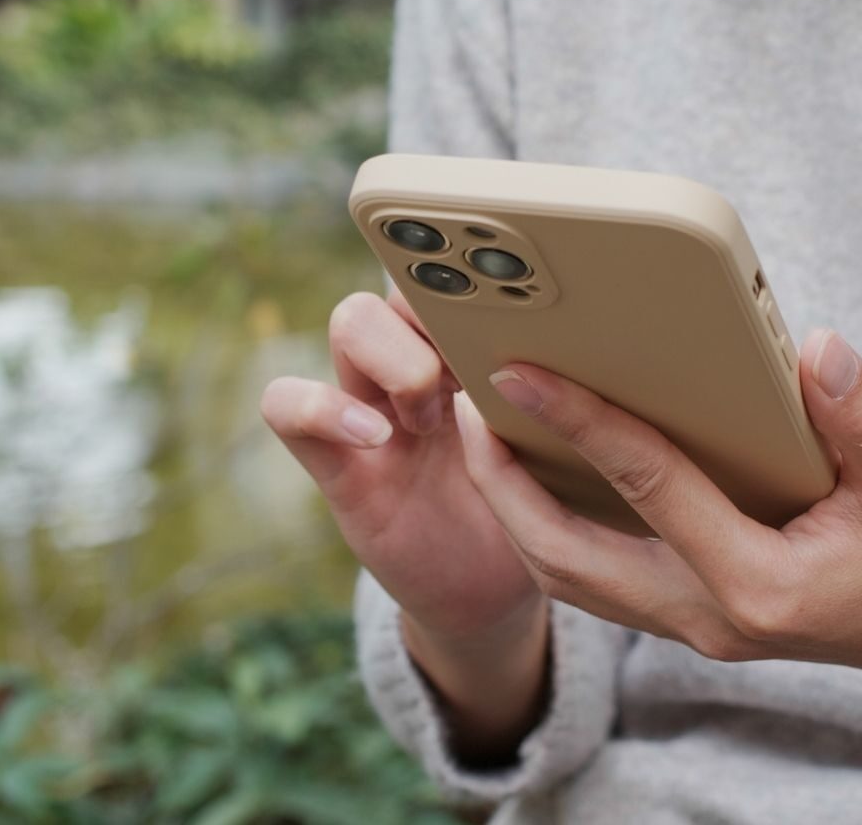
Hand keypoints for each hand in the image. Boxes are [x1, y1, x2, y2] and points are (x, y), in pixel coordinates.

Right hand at [260, 291, 541, 645]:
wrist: (493, 589)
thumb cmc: (535, 505)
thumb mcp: (555, 438)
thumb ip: (551, 389)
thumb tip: (574, 331)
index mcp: (468, 353)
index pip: (451, 273)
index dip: (467, 272)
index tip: (508, 308)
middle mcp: (414, 369)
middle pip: (405, 277)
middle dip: (435, 315)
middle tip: (473, 376)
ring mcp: (370, 411)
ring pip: (350, 321)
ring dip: (398, 359)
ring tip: (433, 418)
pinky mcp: (339, 468)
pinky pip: (288, 408)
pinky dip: (321, 407)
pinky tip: (378, 437)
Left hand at [454, 329, 861, 728]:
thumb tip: (815, 351)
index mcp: (760, 584)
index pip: (645, 486)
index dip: (577, 420)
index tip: (516, 370)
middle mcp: (713, 616)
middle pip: (569, 558)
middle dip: (503, 485)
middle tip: (466, 410)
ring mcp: (700, 623)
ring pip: (575, 577)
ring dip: (520, 511)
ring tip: (489, 439)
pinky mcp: (702, 611)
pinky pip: (602, 576)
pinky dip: (559, 527)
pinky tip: (552, 478)